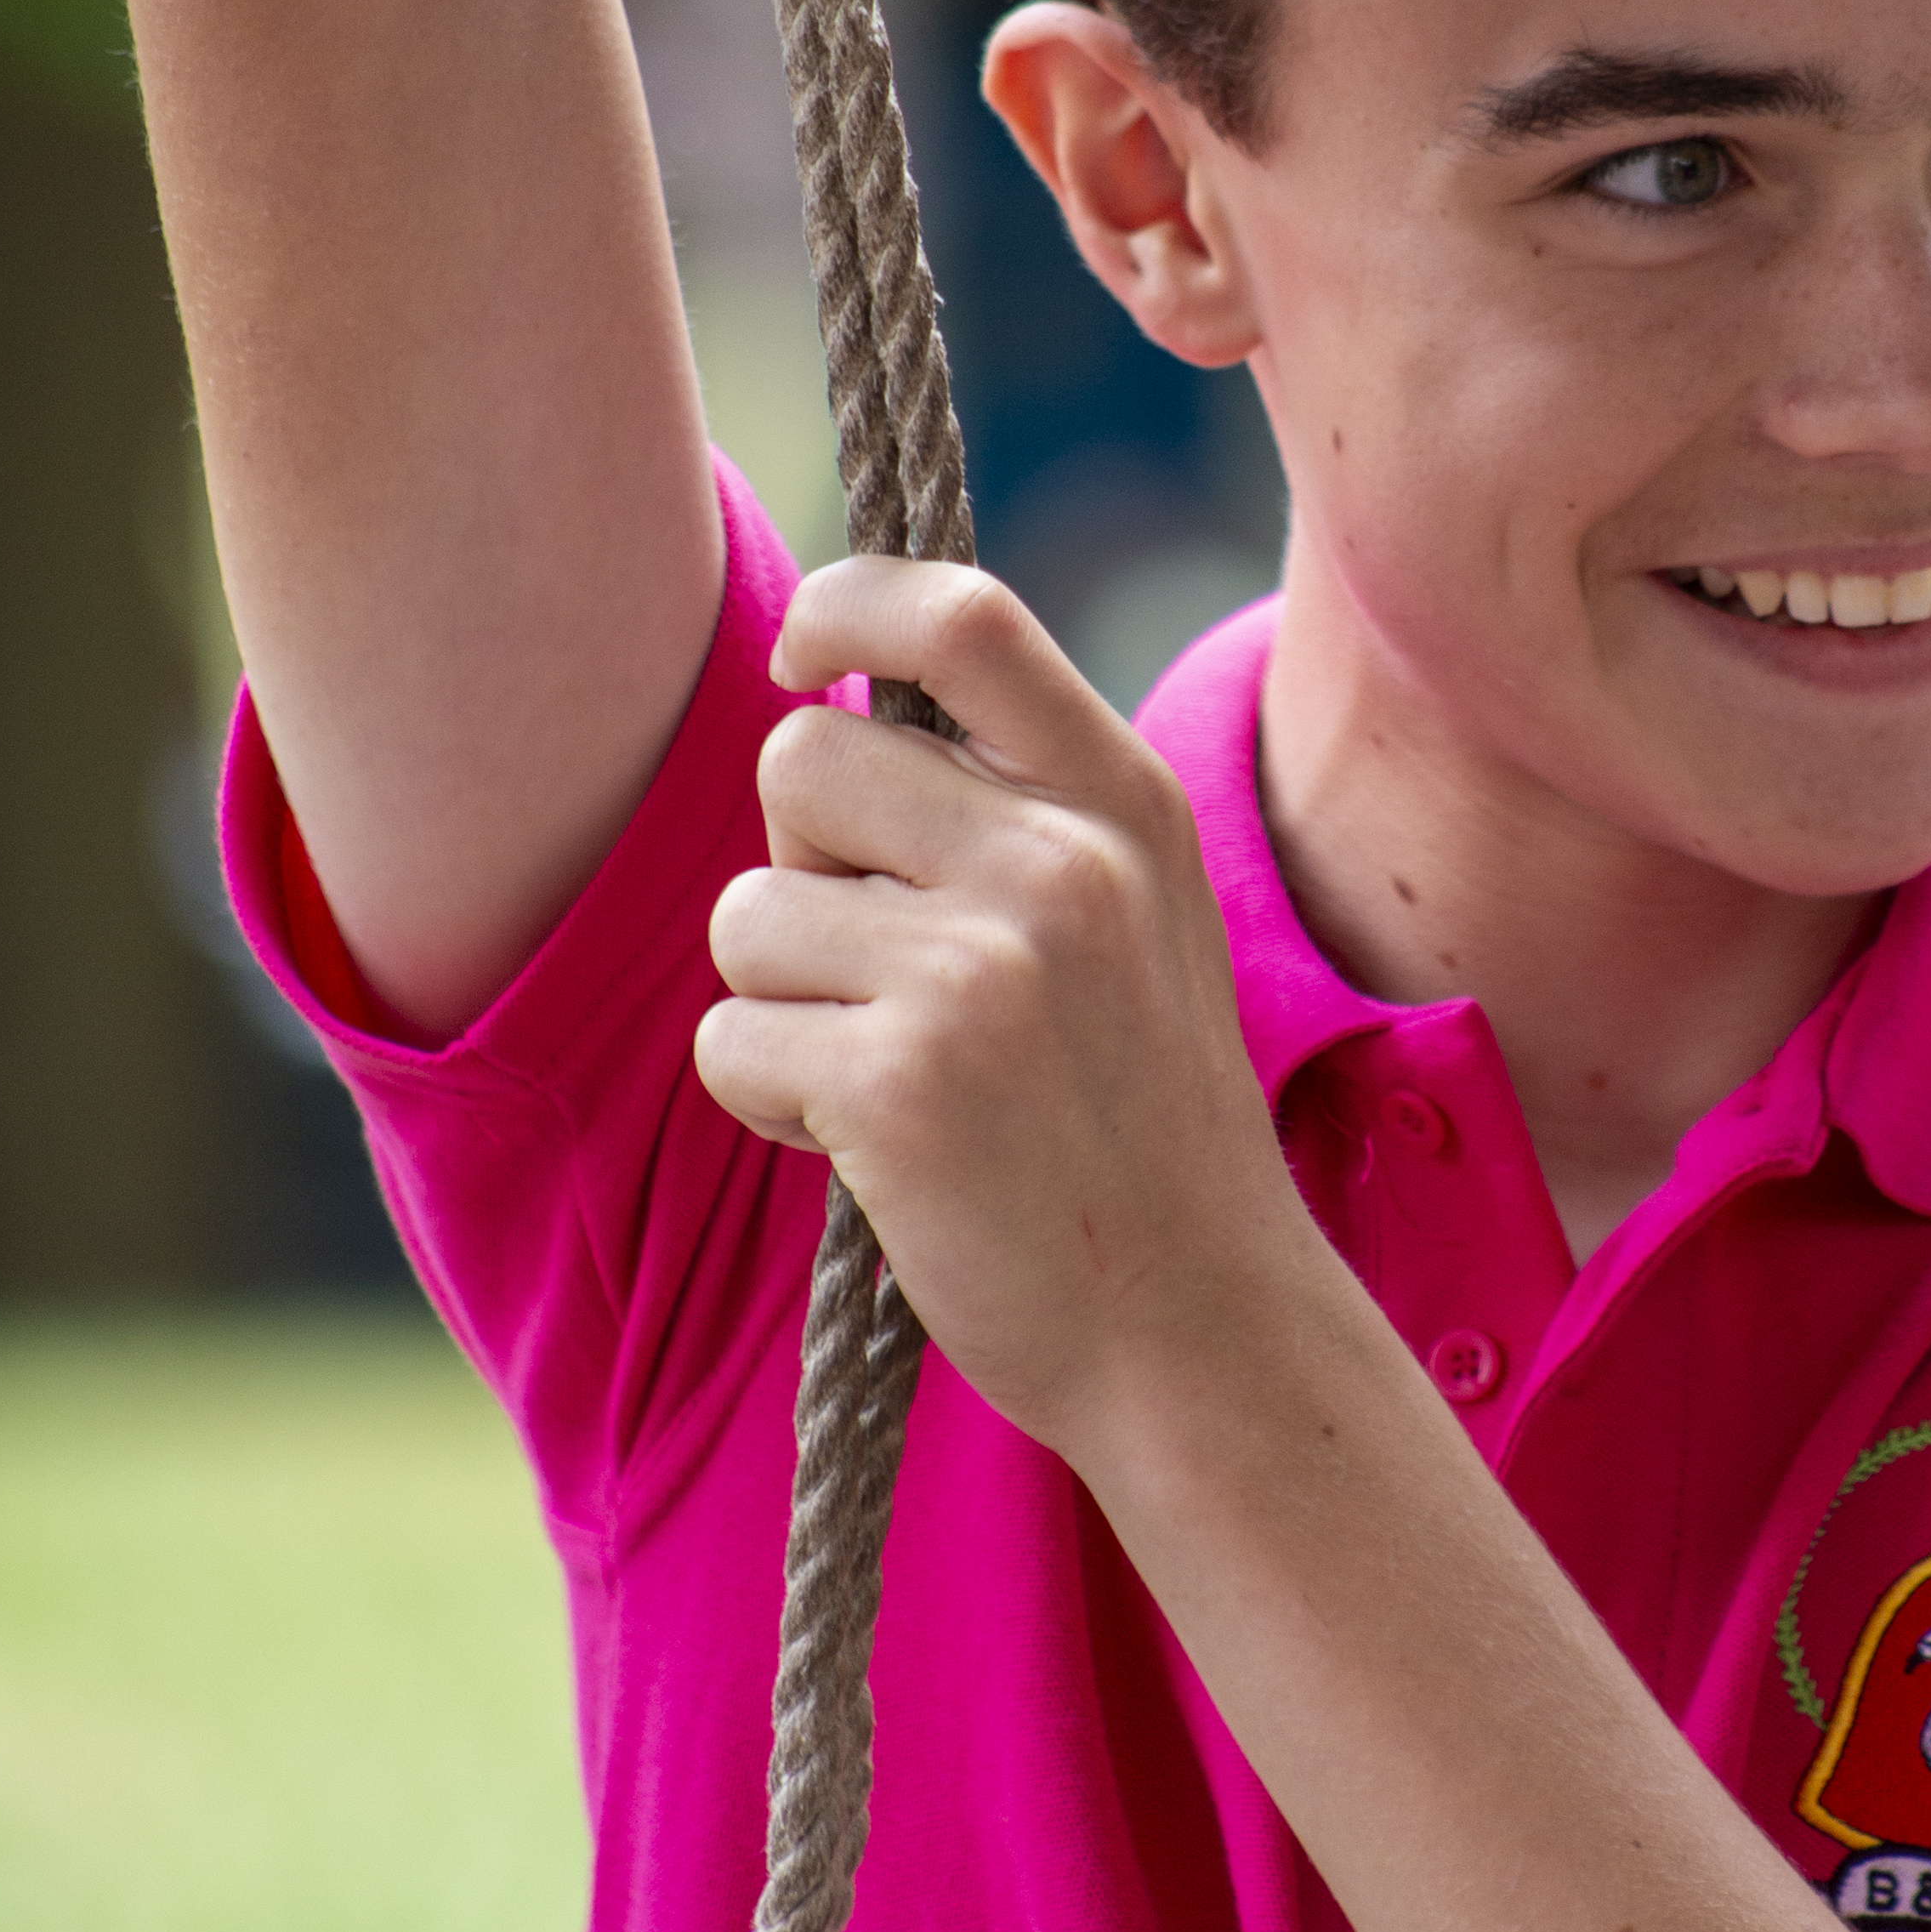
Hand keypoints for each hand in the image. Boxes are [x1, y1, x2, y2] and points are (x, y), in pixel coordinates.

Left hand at [695, 560, 1317, 1449]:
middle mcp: (1058, 863)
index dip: (847, 605)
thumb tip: (834, 704)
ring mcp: (980, 970)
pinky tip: (878, 1148)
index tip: (804, 660)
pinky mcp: (897, 1083)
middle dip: (800, 866)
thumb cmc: (1141, 1121)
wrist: (1199, 1325)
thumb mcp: (1140, 916)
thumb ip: (1025, 804)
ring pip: (747, 913)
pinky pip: (731, 1039)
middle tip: (882, 967)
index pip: (960, 611)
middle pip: (799, 760)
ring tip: (894, 1072)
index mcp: (1123, 803)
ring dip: (783, 1001)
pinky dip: (772, 1101)